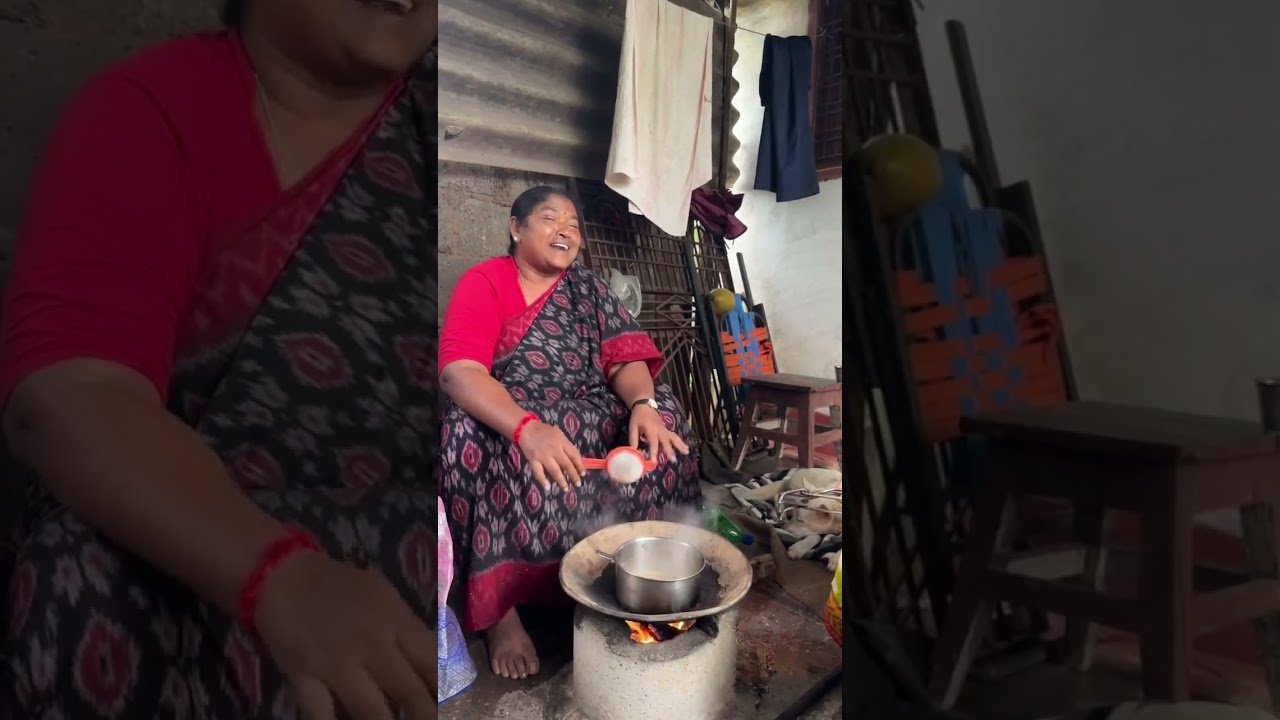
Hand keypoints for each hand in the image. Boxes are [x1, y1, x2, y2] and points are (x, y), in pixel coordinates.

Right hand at [254, 552, 437, 719]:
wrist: (282, 575)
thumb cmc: (338, 584)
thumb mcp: (383, 595)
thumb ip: (406, 628)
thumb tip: (432, 662)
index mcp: (395, 620)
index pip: (433, 661)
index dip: (446, 690)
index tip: (451, 706)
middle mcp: (372, 644)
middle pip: (409, 692)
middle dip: (425, 716)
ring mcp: (337, 663)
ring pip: (372, 712)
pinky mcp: (304, 677)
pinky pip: (322, 715)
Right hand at [517, 421, 584, 490]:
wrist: (526, 428)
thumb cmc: (544, 431)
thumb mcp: (558, 434)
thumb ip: (565, 445)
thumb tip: (574, 459)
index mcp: (562, 442)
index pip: (574, 455)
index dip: (580, 465)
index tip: (583, 473)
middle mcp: (554, 449)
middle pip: (566, 464)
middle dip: (574, 475)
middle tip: (578, 484)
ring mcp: (543, 456)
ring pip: (555, 470)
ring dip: (561, 481)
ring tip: (566, 489)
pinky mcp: (533, 460)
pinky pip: (538, 472)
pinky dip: (543, 480)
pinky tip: (547, 487)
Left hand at [628, 404, 689, 463]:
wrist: (645, 405)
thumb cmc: (638, 417)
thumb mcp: (632, 427)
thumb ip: (633, 440)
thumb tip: (633, 452)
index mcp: (651, 429)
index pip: (653, 442)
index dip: (653, 452)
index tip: (653, 462)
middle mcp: (660, 430)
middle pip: (666, 441)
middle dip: (669, 451)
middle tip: (673, 460)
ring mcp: (664, 429)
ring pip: (673, 438)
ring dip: (680, 445)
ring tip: (686, 452)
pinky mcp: (666, 430)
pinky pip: (674, 436)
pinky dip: (680, 442)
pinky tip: (685, 448)